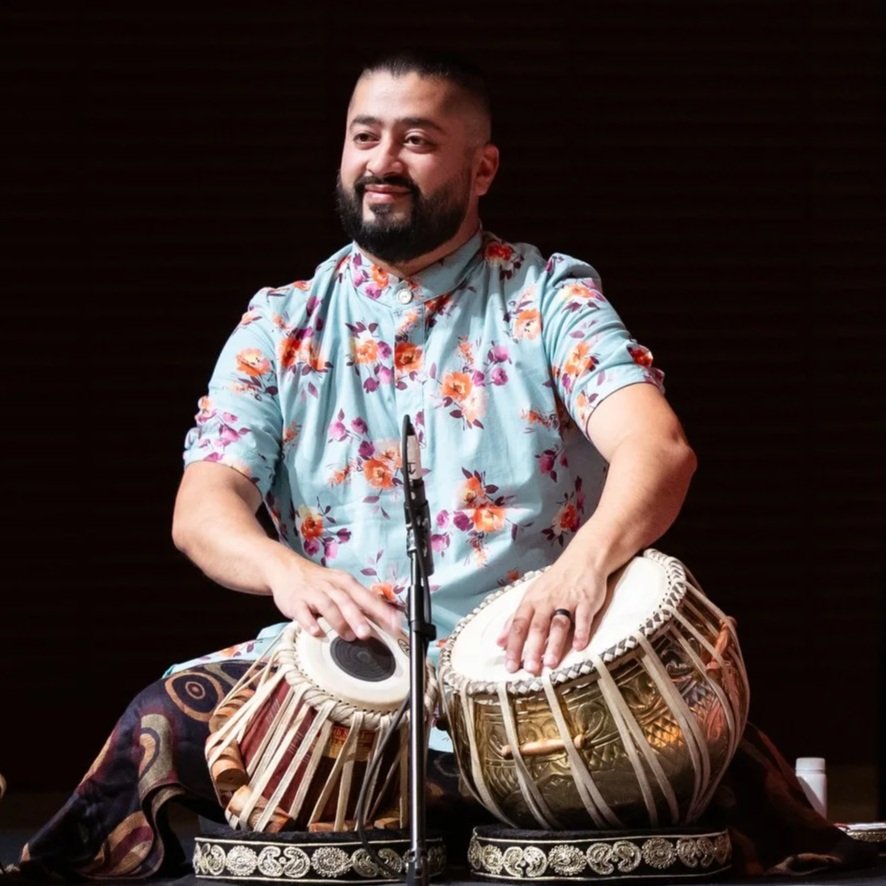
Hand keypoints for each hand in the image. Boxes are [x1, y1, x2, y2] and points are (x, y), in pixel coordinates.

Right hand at [269, 556, 402, 641]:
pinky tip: (316, 632)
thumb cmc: (319, 583)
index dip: (381, 611)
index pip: (367, 597)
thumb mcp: (341, 586)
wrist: (286, 569)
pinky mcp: (296, 601)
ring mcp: (313, 593)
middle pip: (347, 601)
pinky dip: (309, 622)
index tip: (394, 625)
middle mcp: (331, 586)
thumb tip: (383, 621)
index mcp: (346, 583)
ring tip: (348, 637)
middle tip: (367, 634)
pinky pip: (303, 612)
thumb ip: (358, 603)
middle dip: (358, 617)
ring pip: (328, 606)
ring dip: (338, 622)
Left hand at [495, 556, 606, 675]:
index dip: (514, 645)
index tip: (510, 666)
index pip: (519, 624)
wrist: (583, 559)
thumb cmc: (554, 582)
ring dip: (554, 644)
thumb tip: (499, 642)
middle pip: (538, 626)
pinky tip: (580, 646)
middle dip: (533, 648)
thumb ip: (515, 619)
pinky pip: (583, 618)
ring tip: (550, 664)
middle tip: (529, 669)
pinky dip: (582, 632)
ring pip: (558, 624)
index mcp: (531, 601)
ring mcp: (567, 600)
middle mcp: (547, 601)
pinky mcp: (586, 601)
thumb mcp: (531, 596)